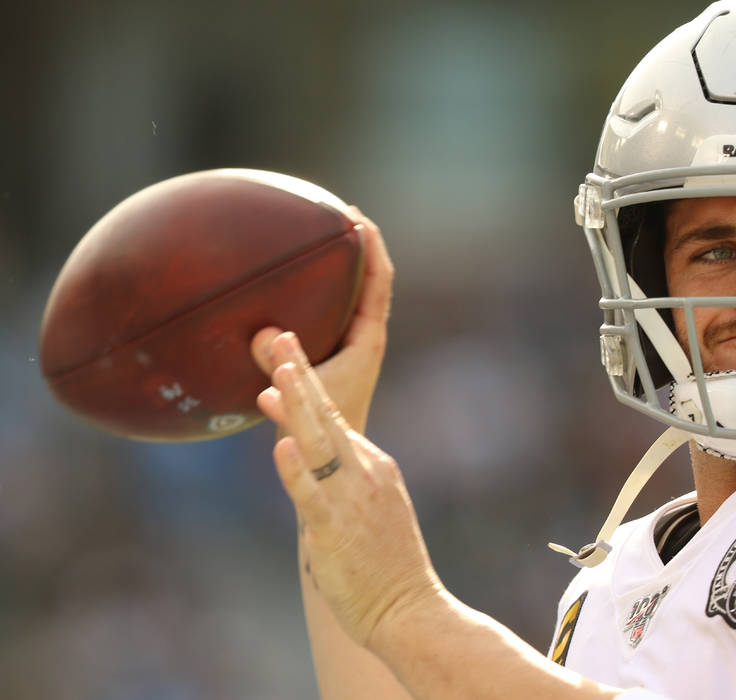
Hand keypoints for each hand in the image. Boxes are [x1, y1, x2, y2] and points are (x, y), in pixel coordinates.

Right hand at [251, 206, 392, 433]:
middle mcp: (365, 339)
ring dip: (343, 269)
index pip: (380, 280)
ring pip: (354, 297)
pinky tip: (293, 293)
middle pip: (372, 281)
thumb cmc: (325, 433)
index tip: (356, 215)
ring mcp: (353, 349)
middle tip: (336, 215)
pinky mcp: (338, 360)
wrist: (336, 465)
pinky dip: (323, 294)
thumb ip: (285, 364)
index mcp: (367, 339)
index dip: (373, 246)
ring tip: (319, 243)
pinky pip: (335, 314)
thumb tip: (266, 332)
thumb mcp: (303, 395)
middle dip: (358, 247)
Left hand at [257, 331, 442, 647]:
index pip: (333, 416)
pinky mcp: (336, 528)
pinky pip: (312, 494)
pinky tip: (281, 445)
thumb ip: (342, 478)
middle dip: (302, 374)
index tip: (288, 354)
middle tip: (282, 336)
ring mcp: (350, 498)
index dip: (307, 384)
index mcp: (371, 465)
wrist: (410, 608)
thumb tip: (311, 454)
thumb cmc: (386, 564)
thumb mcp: (368, 506)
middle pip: (326, 415)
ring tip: (278, 373)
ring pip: (319, 443)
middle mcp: (363, 472)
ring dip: (298, 406)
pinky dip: (295, 469)